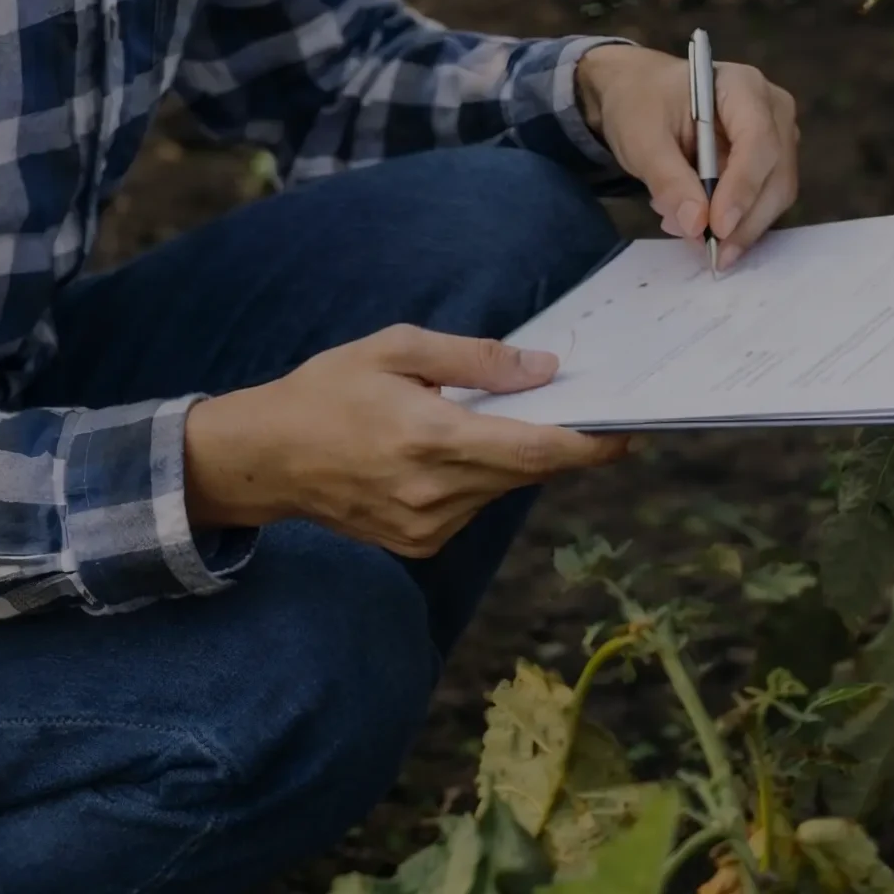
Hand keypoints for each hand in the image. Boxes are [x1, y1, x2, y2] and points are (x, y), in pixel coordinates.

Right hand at [183, 325, 632, 556]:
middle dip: (554, 442)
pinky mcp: (420, 544)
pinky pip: (473, 507)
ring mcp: (427, 527)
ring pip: (500, 489)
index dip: (590, 445)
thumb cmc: (327, 391)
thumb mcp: (397, 349)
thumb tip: (544, 370)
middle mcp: (434, 493)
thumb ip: (475, 360)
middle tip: (569, 406)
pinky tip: (439, 453)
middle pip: (527, 472)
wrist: (265, 458)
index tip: (628, 432)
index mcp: (431, 439)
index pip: (536, 451)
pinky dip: (475, 478)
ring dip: (507, 458)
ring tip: (470, 423)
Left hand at [576, 42, 800, 266]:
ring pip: (775, 195)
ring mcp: (777, 136)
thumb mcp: (641, 138)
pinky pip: (763, 201)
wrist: (641, 95)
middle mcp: (772, 110)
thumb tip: (695, 225)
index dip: (742, 189)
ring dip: (739, 227)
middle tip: (709, 252)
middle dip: (745, 221)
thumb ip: (668, 180)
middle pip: (776, 175)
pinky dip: (736, 223)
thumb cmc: (641, 104)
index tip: (718, 229)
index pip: (758, 142)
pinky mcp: (769, 163)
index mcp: (742, 86)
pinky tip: (699, 224)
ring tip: (689, 231)